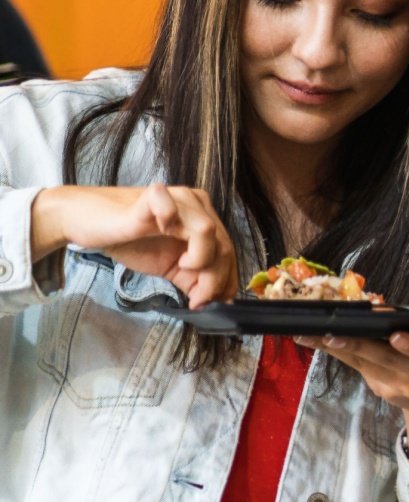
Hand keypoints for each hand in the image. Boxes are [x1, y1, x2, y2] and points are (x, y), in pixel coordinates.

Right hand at [31, 184, 237, 306]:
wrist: (86, 221)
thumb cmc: (128, 239)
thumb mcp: (168, 265)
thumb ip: (193, 280)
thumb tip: (215, 302)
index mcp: (204, 218)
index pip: (228, 251)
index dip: (226, 280)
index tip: (216, 304)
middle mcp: (196, 204)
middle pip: (223, 245)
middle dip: (215, 279)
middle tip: (197, 300)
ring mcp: (176, 197)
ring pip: (208, 230)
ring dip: (202, 259)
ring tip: (182, 268)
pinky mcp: (152, 197)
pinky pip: (172, 206)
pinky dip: (173, 222)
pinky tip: (164, 234)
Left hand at [298, 284, 408, 472]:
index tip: (396, 336)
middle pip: (387, 359)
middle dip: (359, 345)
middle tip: (333, 333)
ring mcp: (399, 385)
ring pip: (365, 362)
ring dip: (336, 347)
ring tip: (308, 334)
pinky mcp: (381, 389)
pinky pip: (358, 366)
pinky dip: (337, 351)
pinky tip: (315, 340)